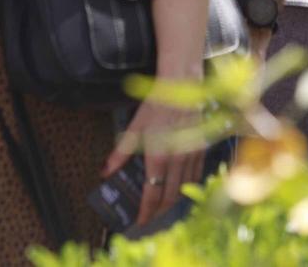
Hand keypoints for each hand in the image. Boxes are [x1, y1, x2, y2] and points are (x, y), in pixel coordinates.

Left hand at [107, 99, 205, 227]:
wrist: (182, 85)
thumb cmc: (156, 105)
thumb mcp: (134, 128)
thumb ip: (120, 154)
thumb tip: (105, 172)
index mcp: (158, 157)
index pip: (152, 195)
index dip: (146, 212)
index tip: (139, 221)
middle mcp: (177, 160)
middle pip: (170, 197)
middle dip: (159, 211)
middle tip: (150, 216)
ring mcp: (192, 155)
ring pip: (185, 188)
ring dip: (173, 200)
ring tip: (162, 204)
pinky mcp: (202, 148)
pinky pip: (196, 175)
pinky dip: (187, 185)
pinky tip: (180, 186)